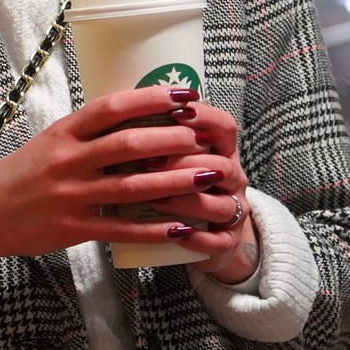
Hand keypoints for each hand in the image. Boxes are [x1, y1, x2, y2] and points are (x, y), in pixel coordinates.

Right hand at [0, 85, 215, 285]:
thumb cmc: (18, 175)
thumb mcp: (48, 143)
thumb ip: (86, 133)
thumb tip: (135, 115)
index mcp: (62, 132)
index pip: (111, 107)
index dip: (151, 98)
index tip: (184, 92)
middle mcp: (67, 161)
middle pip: (128, 145)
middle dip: (172, 139)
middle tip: (205, 135)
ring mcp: (71, 196)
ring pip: (132, 188)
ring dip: (174, 182)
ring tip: (207, 176)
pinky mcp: (73, 228)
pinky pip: (121, 229)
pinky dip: (153, 229)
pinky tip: (181, 227)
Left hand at [144, 97, 258, 282]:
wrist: (211, 232)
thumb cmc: (183, 184)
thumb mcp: (178, 156)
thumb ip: (159, 135)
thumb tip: (117, 107)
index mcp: (221, 152)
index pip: (224, 127)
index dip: (204, 117)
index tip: (175, 111)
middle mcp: (232, 179)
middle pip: (219, 165)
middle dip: (184, 163)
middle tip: (146, 162)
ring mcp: (232, 211)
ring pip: (219, 205)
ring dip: (186, 201)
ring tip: (154, 200)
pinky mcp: (227, 242)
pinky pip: (217, 242)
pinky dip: (196, 239)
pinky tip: (175, 233)